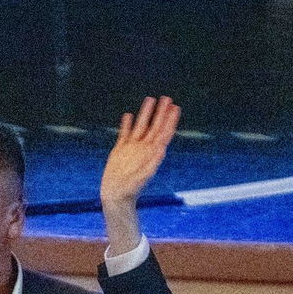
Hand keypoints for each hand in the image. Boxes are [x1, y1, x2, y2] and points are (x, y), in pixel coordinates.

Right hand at [101, 96, 180, 246]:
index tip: (176, 108)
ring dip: (146, 113)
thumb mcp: (143, 176)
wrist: (116, 195)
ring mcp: (132, 148)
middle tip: (167, 98)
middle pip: (155, 126)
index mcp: (152, 153)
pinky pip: (124, 134)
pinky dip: (127, 124)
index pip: (164, 133)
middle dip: (162, 113)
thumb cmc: (132, 189)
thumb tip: (163, 150)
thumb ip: (153, 162)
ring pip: (141, 126)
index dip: (170, 121)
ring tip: (150, 99)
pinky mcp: (120, 150)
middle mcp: (144, 148)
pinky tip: (128, 115)